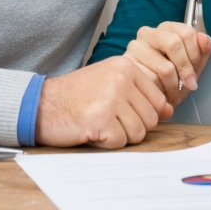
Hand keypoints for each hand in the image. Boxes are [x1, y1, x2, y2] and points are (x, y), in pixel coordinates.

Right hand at [35, 56, 173, 148]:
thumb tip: (169, 110)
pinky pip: (120, 142)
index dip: (144, 114)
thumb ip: (140, 92)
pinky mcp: (100, 120)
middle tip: (110, 120)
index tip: (125, 113)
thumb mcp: (110, 81)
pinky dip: (107, 142)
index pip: (158, 100)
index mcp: (127, 67)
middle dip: (132, 127)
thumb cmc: (76, 94)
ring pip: (138, 133)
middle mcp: (121, 80)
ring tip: (101, 123)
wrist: (42, 104)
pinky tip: (92, 130)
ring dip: (120, 135)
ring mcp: (111, 99)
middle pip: (151, 119)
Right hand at [125, 22, 210, 105]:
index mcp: (165, 29)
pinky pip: (152, 80)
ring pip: (165, 66)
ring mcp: (135, 48)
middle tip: (188, 83)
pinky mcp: (127, 66)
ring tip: (174, 92)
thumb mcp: (193, 66)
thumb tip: (204, 38)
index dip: (195, 53)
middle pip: (174, 43)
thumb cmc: (172, 81)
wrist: (153, 102)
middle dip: (185, 68)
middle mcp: (148, 33)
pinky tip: (161, 94)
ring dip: (174, 85)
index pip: (186, 31)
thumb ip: (203, 50)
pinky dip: (161, 91)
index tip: (195, 68)